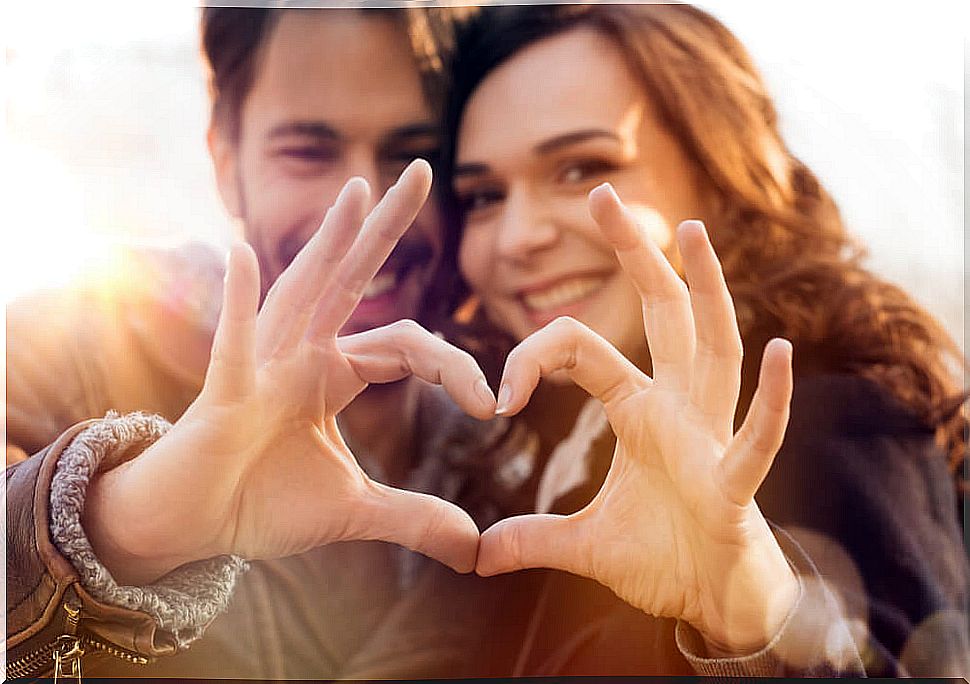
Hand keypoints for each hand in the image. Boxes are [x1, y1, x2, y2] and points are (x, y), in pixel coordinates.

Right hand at [84, 160, 494, 583]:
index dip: (455, 368)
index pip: (408, 345)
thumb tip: (474, 547)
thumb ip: (413, 518)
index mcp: (334, 373)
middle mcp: (301, 354)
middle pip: (353, 279)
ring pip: (302, 291)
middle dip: (386, 227)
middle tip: (425, 169)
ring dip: (328, 243)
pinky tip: (245, 251)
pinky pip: (235, 342)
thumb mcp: (353, 509)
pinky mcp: (225, 393)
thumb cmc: (261, 501)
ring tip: (355, 191)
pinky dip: (240, 301)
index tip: (493, 405)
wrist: (193, 527)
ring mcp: (262, 365)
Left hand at [477, 183, 797, 653]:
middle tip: (602, 194)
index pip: (582, 351)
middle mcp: (679, 408)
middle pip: (661, 315)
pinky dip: (769, 398)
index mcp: (640, 410)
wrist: (714, 604)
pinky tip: (778, 350)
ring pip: (712, 349)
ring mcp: (711, 438)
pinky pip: (755, 436)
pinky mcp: (734, 484)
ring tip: (693, 231)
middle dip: (635, 254)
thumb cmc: (663, 559)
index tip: (495, 397)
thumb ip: (530, 539)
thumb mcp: (583, 547)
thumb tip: (475, 555)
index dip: (533, 358)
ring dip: (705, 291)